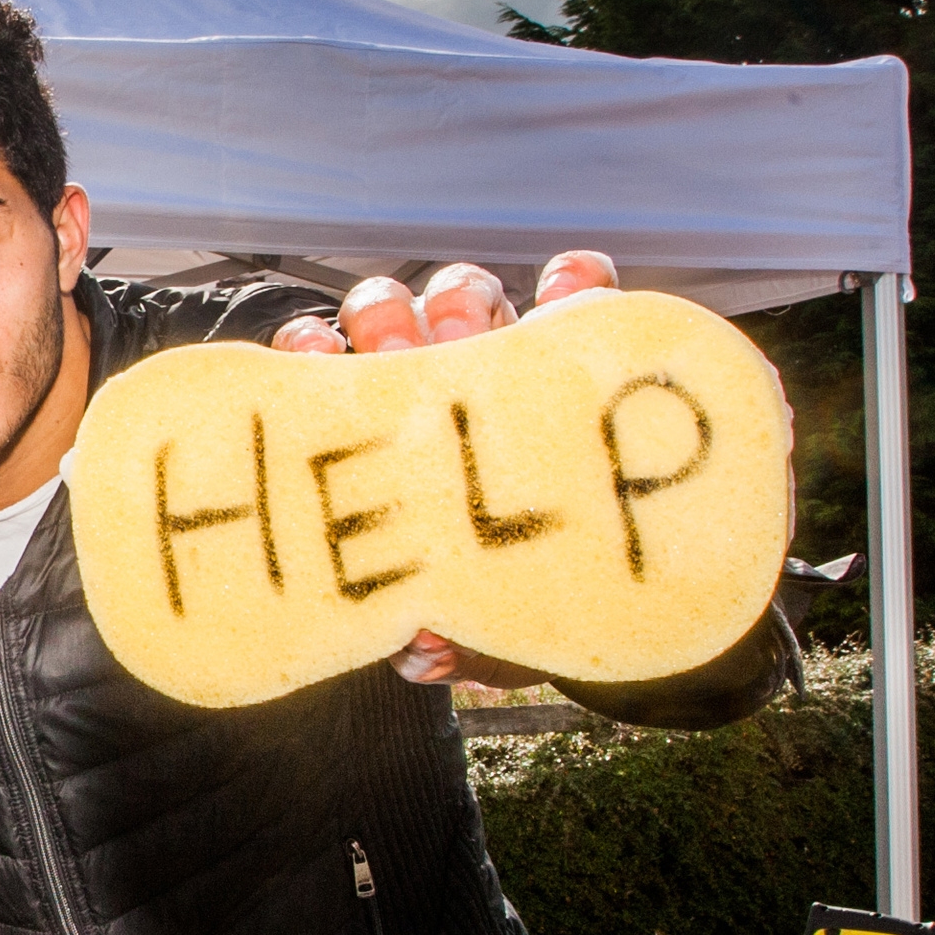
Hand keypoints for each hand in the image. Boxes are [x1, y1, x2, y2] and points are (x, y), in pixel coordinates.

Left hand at [254, 249, 620, 688]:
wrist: (624, 572)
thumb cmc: (527, 590)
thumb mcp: (487, 626)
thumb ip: (448, 639)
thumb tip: (418, 655)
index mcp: (386, 440)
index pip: (328, 382)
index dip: (310, 359)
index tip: (311, 354)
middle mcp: (434, 388)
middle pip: (384, 321)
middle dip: (382, 321)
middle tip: (399, 348)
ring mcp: (504, 356)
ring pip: (461, 294)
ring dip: (460, 297)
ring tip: (478, 329)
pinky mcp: (585, 337)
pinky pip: (578, 284)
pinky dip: (574, 279)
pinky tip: (570, 292)